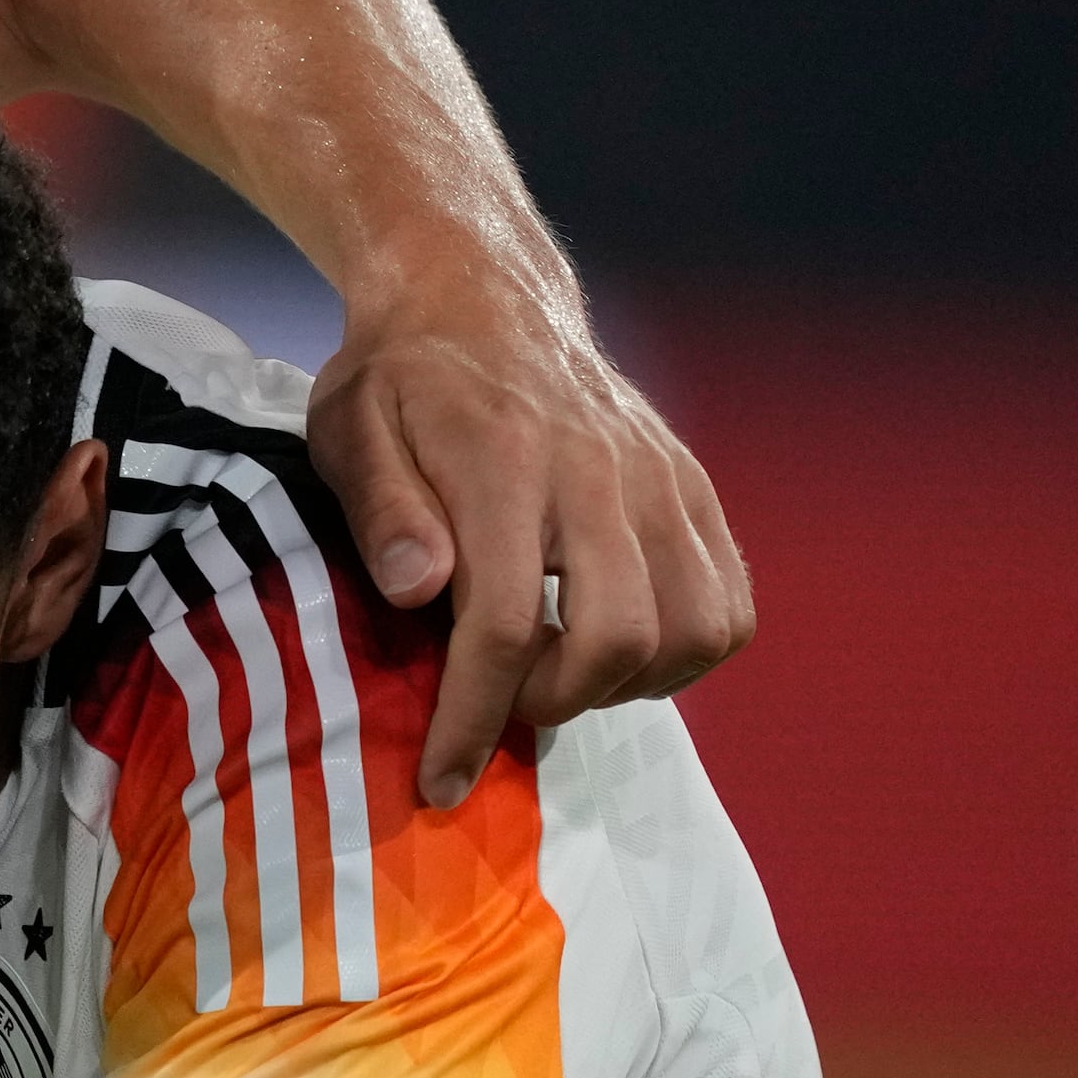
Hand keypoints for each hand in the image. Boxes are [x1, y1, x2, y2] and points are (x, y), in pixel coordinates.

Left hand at [309, 284, 750, 806]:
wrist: (478, 296)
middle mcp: (600, 472)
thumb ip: (381, 512)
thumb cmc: (398, 378)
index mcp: (505, 462)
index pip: (506, 624)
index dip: (473, 719)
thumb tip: (420, 591)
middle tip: (498, 704)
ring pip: (691, 630)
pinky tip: (618, 647)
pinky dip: (685, 652)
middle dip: (551, 704)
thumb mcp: (348, 430)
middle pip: (615, 638)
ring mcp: (662, 480)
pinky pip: (729, 602)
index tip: (440, 781)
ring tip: (557, 676)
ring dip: (624, 687)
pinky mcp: (695, 487)